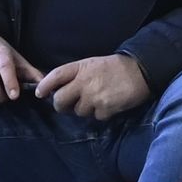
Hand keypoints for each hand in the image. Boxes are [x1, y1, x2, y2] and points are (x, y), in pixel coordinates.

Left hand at [34, 54, 150, 120]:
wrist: (142, 70)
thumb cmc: (114, 68)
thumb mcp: (91, 64)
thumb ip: (74, 75)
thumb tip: (55, 89)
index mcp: (80, 68)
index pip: (55, 76)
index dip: (44, 86)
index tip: (39, 93)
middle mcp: (84, 82)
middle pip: (60, 100)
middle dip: (62, 105)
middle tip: (68, 104)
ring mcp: (94, 96)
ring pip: (78, 111)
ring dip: (84, 109)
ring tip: (97, 99)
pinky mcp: (105, 108)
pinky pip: (94, 117)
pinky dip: (100, 113)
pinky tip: (109, 103)